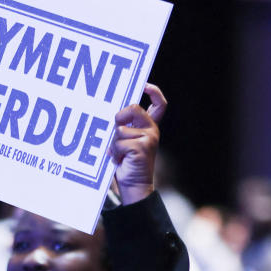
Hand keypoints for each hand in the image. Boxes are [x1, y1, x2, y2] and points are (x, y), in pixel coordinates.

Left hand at [107, 83, 164, 204]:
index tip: (144, 85)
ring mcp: (149, 138)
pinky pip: (119, 142)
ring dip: (114, 143)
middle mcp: (152, 130)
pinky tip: (121, 160)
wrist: (134, 186)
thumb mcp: (124, 140)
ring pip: (120, 129)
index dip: (154, 92)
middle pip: (133, 108)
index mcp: (149, 126)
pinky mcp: (142, 147)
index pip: (159, 104)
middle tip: (116, 132)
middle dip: (119, 117)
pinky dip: (115, 152)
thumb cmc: (125, 162)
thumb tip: (111, 114)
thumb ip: (123, 126)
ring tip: (119, 155)